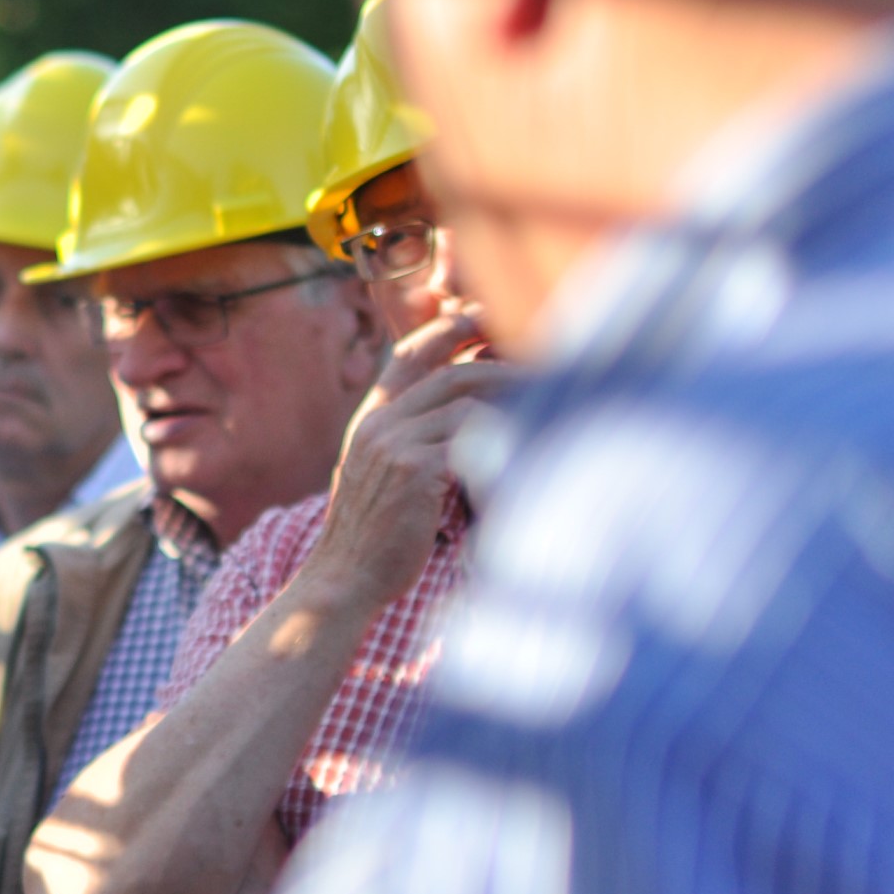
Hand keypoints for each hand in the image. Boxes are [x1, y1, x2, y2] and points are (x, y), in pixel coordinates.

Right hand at [309, 314, 518, 609]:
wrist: (345, 578)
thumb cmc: (375, 537)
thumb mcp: (384, 476)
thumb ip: (414, 442)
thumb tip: (470, 419)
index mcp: (370, 420)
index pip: (408, 355)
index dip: (448, 330)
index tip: (485, 315)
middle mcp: (378, 423)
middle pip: (449, 373)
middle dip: (499, 365)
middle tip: (543, 366)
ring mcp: (393, 443)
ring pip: (467, 403)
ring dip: (513, 405)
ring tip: (548, 411)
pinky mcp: (414, 468)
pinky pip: (472, 438)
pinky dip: (505, 440)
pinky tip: (529, 449)